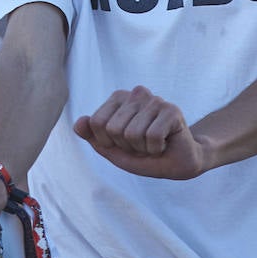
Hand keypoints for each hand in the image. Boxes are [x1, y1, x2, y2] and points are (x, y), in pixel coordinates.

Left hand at [73, 86, 210, 179]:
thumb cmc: (144, 155)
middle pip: (114, 129)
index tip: (124, 143)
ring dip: (143, 149)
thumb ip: (94, 137)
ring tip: (152, 145)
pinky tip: (163, 144)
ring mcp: (155, 100)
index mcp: (118, 98)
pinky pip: (152, 137)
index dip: (108, 142)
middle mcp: (136, 93)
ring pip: (133, 134)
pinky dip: (156, 149)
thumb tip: (78, 124)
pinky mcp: (171, 110)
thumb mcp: (113, 150)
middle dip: (126, 147)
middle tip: (141, 145)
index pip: (96, 123)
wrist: (178, 163)